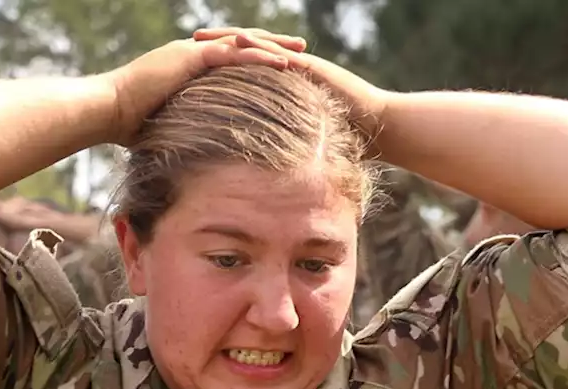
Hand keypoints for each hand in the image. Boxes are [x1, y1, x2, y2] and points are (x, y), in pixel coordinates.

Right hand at [103, 28, 306, 145]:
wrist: (106, 110)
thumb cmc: (124, 125)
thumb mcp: (162, 127)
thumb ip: (179, 131)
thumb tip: (187, 160)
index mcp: (185, 66)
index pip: (226, 57)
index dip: (253, 58)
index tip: (278, 65)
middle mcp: (189, 52)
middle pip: (239, 42)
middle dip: (271, 44)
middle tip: (301, 49)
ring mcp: (190, 51)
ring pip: (241, 43)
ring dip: (272, 47)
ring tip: (301, 52)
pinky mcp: (189, 56)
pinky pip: (232, 53)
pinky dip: (258, 56)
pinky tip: (282, 63)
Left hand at [197, 28, 393, 140]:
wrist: (379, 126)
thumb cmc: (345, 138)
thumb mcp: (303, 142)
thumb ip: (282, 147)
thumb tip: (257, 173)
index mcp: (283, 84)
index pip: (246, 69)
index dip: (221, 64)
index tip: (192, 64)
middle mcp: (289, 69)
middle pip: (248, 51)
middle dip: (218, 45)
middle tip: (189, 41)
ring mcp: (300, 65)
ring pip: (259, 46)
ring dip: (230, 39)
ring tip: (203, 37)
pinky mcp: (310, 68)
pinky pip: (279, 54)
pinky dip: (258, 47)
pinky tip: (236, 42)